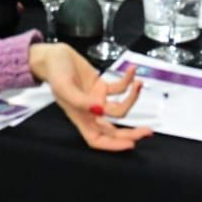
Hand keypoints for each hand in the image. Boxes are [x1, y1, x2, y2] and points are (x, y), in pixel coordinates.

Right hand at [28, 43, 151, 151]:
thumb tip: (99, 110)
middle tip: (147, 131)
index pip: (96, 139)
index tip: (130, 144)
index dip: (113, 145)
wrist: (54, 55)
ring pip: (119, 107)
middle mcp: (90, 111)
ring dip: (132, 97)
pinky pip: (118, 88)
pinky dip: (127, 80)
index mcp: (79, 117)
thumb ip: (81, 101)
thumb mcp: (64, 86)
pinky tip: (132, 72)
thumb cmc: (55, 72)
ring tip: (138, 84)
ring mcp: (97, 99)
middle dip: (130, 132)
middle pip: (113, 129)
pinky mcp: (101, 86)